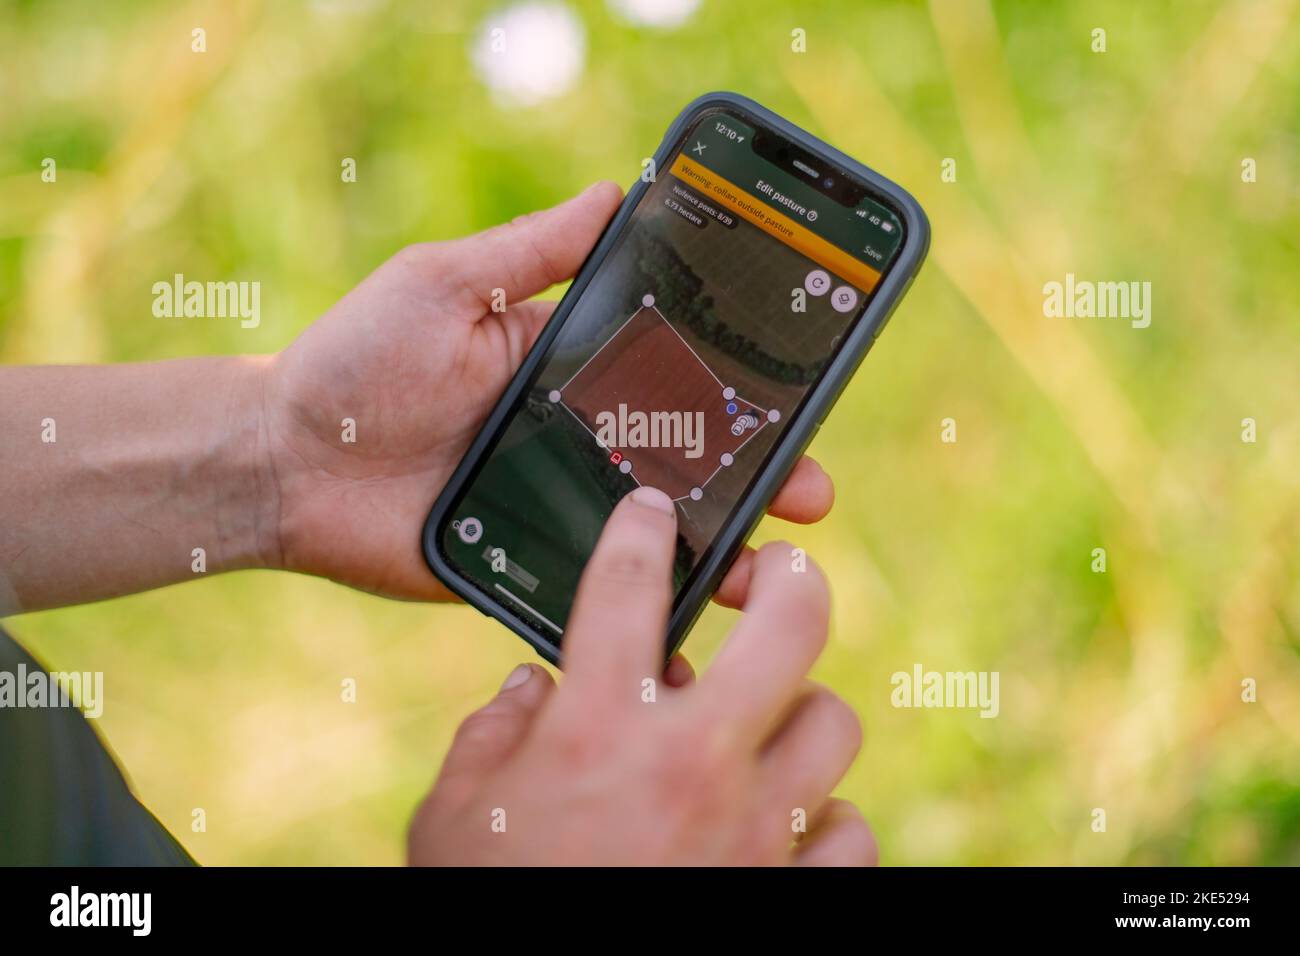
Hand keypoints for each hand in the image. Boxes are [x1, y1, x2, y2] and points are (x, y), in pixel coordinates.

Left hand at [260, 182, 834, 600]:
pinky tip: (693, 623)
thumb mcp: (445, 284)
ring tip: (765, 568)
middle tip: (810, 493)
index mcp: (568, 373)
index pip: (674, 379)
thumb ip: (533, 251)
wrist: (284, 464)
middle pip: (686, 464)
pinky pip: (600, 594)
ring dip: (720, 550)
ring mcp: (558, 510)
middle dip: (756, 477)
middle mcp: (576, 442)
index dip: (739, 392)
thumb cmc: (357, 364)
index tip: (798, 398)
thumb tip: (617, 189)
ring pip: (658, 538)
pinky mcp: (530, 569)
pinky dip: (646, 610)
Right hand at [407, 487, 872, 865]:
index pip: (628, 586)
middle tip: (779, 578)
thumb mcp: (450, 817)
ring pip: (834, 724)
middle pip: (795, 626)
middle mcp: (689, 763)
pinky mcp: (792, 895)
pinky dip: (819, 824)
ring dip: (800, 720)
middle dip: (795, 582)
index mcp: (596, 729)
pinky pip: (847, 832)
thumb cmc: (487, 902)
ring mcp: (754, 831)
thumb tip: (527, 690)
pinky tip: (780, 830)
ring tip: (761, 733)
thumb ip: (490, 736)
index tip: (655, 510)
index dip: (643, 530)